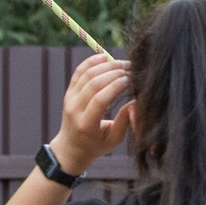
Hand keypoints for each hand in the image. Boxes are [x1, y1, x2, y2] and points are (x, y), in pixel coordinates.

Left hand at [51, 52, 132, 174]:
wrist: (71, 147)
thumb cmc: (96, 145)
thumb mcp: (114, 139)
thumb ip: (125, 121)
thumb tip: (136, 102)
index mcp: (86, 124)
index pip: (100, 99)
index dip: (115, 86)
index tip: (130, 80)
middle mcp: (75, 109)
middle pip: (93, 83)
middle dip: (113, 72)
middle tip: (130, 68)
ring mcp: (69, 99)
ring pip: (86, 75)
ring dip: (105, 66)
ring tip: (122, 63)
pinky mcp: (69, 92)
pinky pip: (78, 72)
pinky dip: (90, 62)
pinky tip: (103, 56)